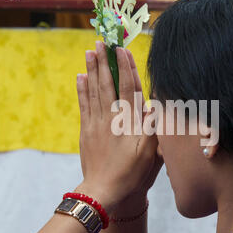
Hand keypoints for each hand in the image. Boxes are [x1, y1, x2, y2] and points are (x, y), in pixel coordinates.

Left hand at [75, 41, 161, 213]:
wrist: (103, 190)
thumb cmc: (130, 173)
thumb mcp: (149, 153)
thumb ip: (151, 127)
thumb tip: (152, 104)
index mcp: (128, 121)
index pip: (128, 88)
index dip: (125, 68)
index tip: (122, 50)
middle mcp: (111, 117)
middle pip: (107, 84)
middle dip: (104, 61)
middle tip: (100, 42)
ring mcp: (96, 123)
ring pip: (93, 90)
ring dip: (92, 69)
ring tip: (89, 52)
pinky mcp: (86, 130)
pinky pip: (83, 104)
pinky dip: (81, 89)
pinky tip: (80, 77)